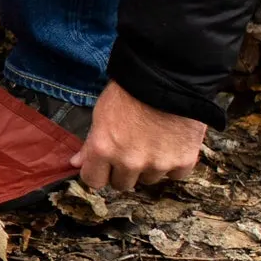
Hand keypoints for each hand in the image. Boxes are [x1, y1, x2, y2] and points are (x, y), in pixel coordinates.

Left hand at [73, 81, 208, 191]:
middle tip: (132, 149)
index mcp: (104, 149)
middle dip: (124, 170)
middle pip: (122, 184)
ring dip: (150, 166)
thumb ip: (90, 143)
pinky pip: (175, 175)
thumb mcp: (101, 114)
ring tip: (154, 141)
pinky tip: (171, 144)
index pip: (94, 181)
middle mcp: (130, 162)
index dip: (98, 172)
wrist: (170, 77)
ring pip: (149, 179)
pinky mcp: (183, 162)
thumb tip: (76, 163)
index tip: (104, 164)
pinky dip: (174, 163)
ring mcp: (158, 164)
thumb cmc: (130, 91)